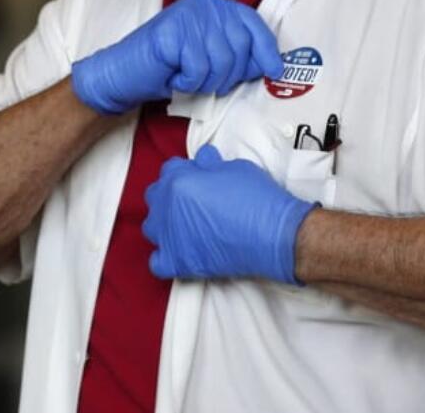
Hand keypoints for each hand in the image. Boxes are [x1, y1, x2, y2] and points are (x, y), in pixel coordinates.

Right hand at [70, 0, 283, 113]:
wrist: (124, 74)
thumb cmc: (170, 67)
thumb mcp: (212, 56)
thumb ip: (238, 53)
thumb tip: (272, 64)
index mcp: (215, 4)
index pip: (252, 22)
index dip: (266, 49)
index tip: (274, 70)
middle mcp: (203, 3)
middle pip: (239, 46)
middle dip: (229, 74)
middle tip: (207, 80)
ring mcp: (187, 15)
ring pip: (221, 61)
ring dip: (207, 81)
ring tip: (188, 76)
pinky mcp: (171, 32)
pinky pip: (199, 69)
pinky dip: (189, 82)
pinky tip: (175, 75)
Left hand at [142, 145, 316, 283]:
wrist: (272, 235)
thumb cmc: (257, 199)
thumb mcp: (236, 168)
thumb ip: (211, 164)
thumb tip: (203, 161)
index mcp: (180, 181)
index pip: (170, 169)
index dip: (186, 171)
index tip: (198, 177)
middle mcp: (168, 207)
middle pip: (156, 196)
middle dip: (171, 194)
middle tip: (194, 199)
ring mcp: (170, 237)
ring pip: (152, 227)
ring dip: (165, 223)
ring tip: (187, 224)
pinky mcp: (178, 262)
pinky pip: (158, 261)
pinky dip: (165, 257)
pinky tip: (183, 250)